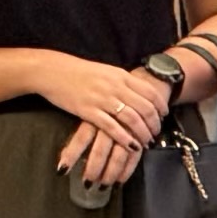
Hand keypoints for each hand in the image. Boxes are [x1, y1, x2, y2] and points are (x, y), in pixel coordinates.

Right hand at [42, 53, 172, 185]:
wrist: (52, 71)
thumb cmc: (78, 72)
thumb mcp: (105, 71)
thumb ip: (121, 81)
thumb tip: (137, 92)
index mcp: (120, 75)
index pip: (149, 92)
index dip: (160, 106)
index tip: (163, 116)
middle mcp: (115, 87)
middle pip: (145, 108)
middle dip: (154, 124)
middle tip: (156, 133)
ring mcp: (102, 99)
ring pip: (132, 119)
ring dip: (142, 133)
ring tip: (146, 142)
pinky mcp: (89, 111)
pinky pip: (112, 128)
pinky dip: (125, 138)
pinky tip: (131, 146)